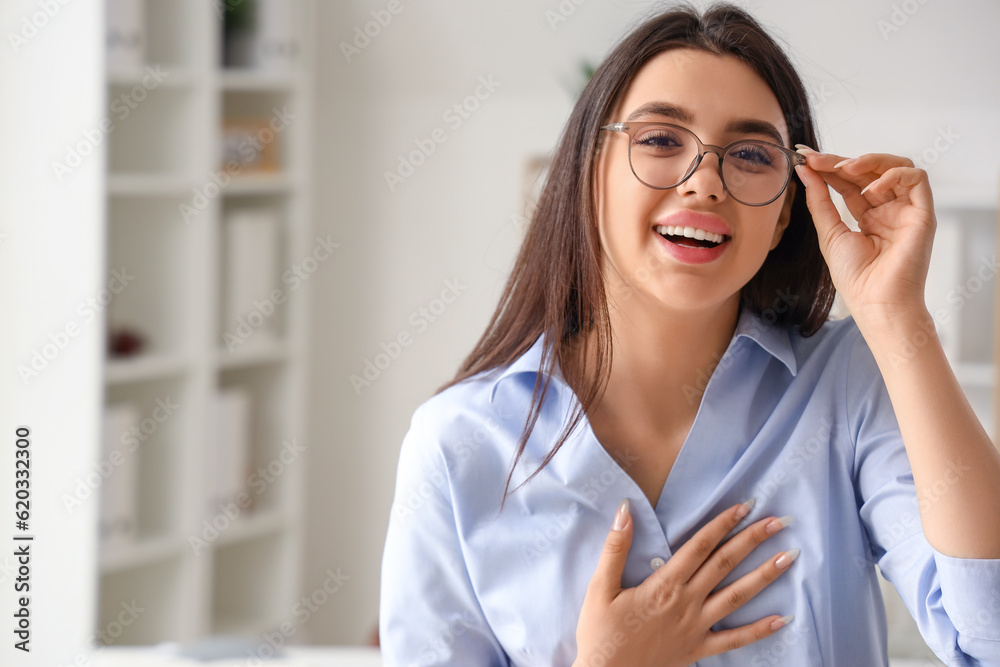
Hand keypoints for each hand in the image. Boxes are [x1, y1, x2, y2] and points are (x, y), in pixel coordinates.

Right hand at [573, 499, 796, 666]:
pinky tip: (782, 619)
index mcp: (664, 585)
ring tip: (789, 558)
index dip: (722, 524)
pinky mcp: (697, 650)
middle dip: (752, 541)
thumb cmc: (599, 632)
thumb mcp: (600, 587)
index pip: (699, 546)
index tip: (744, 506)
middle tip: (777, 522)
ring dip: (764, 576)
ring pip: (737, 597)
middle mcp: (686, 603)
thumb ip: (615, 548)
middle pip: (724, 565)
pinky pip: (735, 641)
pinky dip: (760, 630)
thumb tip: (625, 510)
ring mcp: (696, 628)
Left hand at [793, 147, 935, 330]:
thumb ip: (819, 201)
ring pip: (896, 166)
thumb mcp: (829, 233)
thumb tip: (804, 171)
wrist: (876, 302)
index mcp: (868, 216)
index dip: (829, 167)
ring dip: (869, 161)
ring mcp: (906, 210)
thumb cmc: (855, 277)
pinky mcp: (923, 213)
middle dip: (841, 161)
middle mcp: (888, 209)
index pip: (849, 182)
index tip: (805, 157)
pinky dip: (893, 175)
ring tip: (844, 168)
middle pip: (869, 171)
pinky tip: (871, 190)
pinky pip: (916, 178)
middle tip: (816, 158)